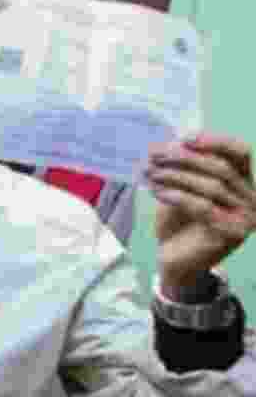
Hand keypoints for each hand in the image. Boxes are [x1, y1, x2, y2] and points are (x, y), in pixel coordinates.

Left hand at [147, 133, 255, 296]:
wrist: (175, 259)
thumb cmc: (179, 220)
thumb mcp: (180, 188)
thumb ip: (180, 167)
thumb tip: (163, 144)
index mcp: (244, 181)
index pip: (240, 152)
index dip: (214, 141)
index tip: (183, 137)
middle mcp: (252, 198)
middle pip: (221, 168)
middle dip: (185, 158)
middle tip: (155, 155)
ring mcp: (245, 218)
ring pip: (212, 186)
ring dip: (176, 176)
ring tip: (151, 172)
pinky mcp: (230, 234)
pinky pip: (203, 207)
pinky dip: (177, 196)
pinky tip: (157, 192)